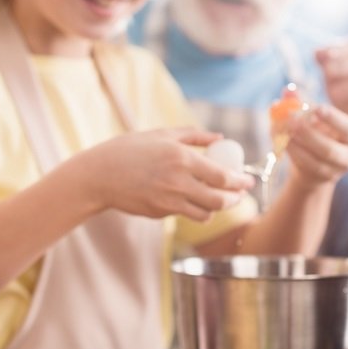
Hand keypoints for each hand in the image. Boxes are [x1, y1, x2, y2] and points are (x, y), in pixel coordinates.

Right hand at [77, 128, 253, 219]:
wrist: (99, 175)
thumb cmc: (129, 150)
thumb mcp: (161, 134)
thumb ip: (194, 136)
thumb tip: (219, 139)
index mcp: (182, 159)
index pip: (223, 177)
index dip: (241, 182)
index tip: (248, 182)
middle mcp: (178, 183)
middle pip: (219, 201)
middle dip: (234, 200)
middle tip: (238, 196)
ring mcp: (168, 201)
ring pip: (204, 213)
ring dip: (215, 209)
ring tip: (217, 201)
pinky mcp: (158, 213)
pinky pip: (183, 214)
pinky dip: (192, 209)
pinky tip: (190, 200)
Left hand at [286, 104, 347, 184]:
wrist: (314, 166)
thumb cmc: (317, 134)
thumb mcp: (314, 118)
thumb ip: (302, 103)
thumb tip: (288, 90)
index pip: (346, 127)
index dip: (332, 118)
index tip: (317, 108)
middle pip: (328, 148)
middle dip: (308, 133)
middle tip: (290, 120)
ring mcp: (335, 170)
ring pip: (315, 159)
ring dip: (296, 144)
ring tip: (282, 130)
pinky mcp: (321, 178)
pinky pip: (305, 165)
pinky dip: (292, 152)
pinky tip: (282, 141)